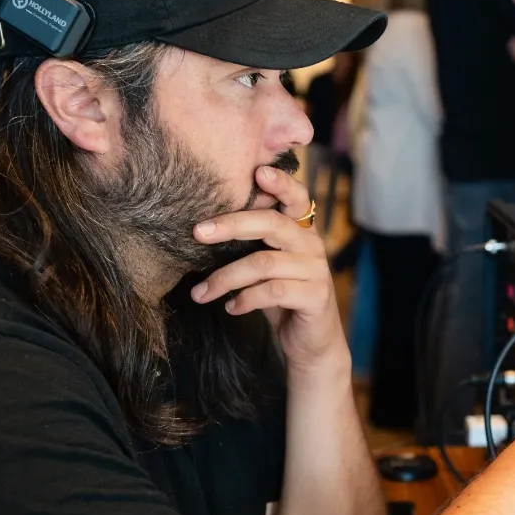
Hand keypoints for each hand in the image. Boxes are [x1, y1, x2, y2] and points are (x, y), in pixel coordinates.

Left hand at [190, 166, 344, 372]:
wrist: (311, 342)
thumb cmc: (281, 300)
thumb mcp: (266, 267)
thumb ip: (251, 245)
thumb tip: (203, 229)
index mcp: (301, 231)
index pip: (296, 197)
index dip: (281, 183)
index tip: (258, 172)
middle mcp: (312, 244)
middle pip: (271, 223)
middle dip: (231, 225)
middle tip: (197, 232)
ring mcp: (316, 270)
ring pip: (264, 263)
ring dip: (225, 278)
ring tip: (200, 293)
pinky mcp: (315, 296)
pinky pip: (273, 292)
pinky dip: (246, 299)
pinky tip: (231, 307)